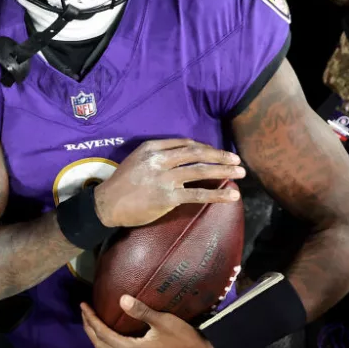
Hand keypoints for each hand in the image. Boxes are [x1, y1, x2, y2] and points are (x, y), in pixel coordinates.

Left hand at [80, 297, 219, 347]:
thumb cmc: (184, 340)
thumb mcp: (164, 322)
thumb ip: (142, 311)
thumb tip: (121, 298)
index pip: (103, 333)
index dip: (90, 318)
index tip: (83, 304)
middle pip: (99, 344)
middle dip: (88, 327)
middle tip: (83, 310)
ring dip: (96, 334)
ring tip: (92, 318)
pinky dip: (106, 339)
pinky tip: (110, 328)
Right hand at [94, 139, 243, 226]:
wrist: (108, 203)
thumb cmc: (122, 182)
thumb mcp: (137, 159)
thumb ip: (159, 153)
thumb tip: (186, 156)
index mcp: (152, 148)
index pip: (185, 143)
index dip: (205, 148)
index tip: (217, 153)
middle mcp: (160, 160)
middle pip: (196, 154)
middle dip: (220, 156)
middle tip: (237, 160)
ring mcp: (165, 178)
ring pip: (201, 171)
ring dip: (224, 171)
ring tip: (240, 173)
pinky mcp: (168, 197)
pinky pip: (198, 194)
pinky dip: (218, 194)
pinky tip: (232, 196)